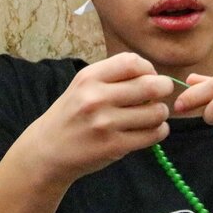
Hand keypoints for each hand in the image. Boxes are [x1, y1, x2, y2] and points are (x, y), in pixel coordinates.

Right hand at [16, 52, 174, 187]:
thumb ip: (112, 77)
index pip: (132, 62)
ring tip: (153, 115)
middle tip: (162, 93)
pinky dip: (159, 131)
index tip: (149, 76)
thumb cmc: (71, 115)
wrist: (48, 150)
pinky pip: (152, 135)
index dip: (148, 68)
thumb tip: (153, 75)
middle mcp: (96, 98)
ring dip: (161, 112)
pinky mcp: (113, 146)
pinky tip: (152, 130)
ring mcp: (105, 124)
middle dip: (164, 88)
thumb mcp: (82, 86)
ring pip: (156, 112)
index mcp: (89, 78)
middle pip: (150, 85)